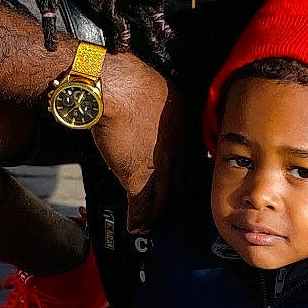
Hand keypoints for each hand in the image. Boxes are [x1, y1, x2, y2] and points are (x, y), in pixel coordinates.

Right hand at [91, 56, 189, 233]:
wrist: (115, 87)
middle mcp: (177, 149)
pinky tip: (136, 226)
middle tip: (171, 210)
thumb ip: (167, 108)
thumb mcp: (165, 90)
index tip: (185, 185)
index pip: (192, 160)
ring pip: (162, 197)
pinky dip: (138, 217)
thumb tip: (157, 114)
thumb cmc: (131, 81)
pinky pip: (140, 203)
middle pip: (182, 183)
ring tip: (151, 224)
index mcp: (185, 127)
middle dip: (176, 200)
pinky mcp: (136, 175)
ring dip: (156, 214)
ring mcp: (159, 165)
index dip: (187, 175)